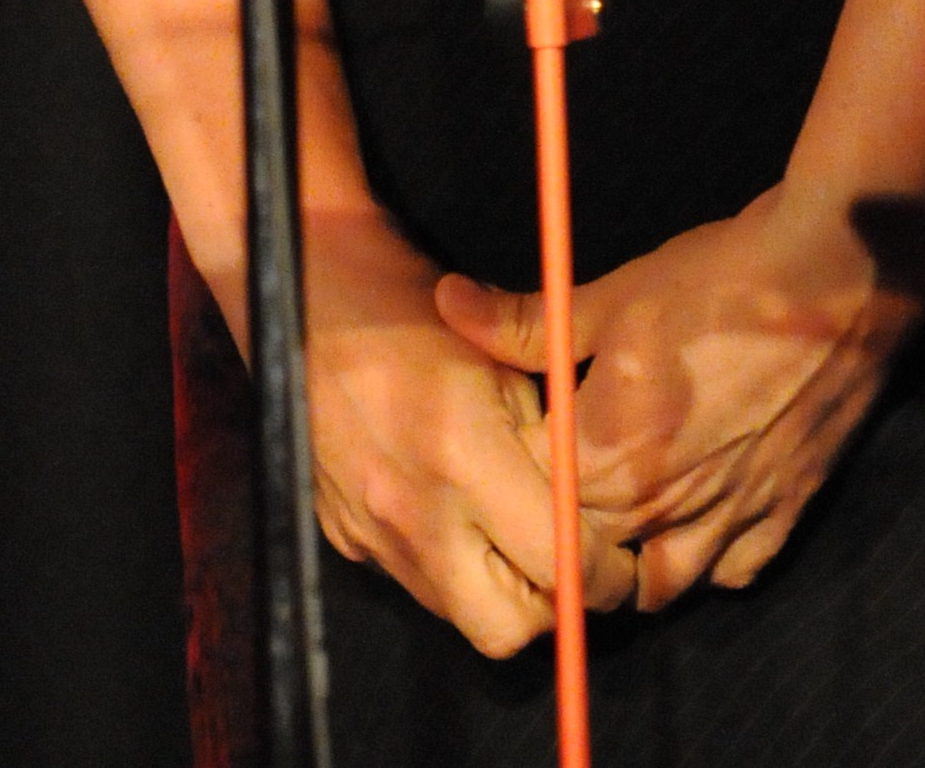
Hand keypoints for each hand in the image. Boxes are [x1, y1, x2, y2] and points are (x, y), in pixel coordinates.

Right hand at [305, 199, 637, 654]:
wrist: (309, 297)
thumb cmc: (412, 311)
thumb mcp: (501, 359)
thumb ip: (548, 442)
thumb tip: (585, 501)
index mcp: (463, 458)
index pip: (555, 561)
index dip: (598, 573)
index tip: (615, 563)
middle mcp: (414, 513)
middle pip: (504, 628)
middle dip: (544, 605)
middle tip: (561, 558)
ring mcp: (373, 534)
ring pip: (456, 614)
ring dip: (493, 590)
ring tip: (507, 529)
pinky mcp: (345, 538)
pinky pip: (413, 579)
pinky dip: (445, 563)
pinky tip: (451, 509)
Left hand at [435, 180, 922, 609]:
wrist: (839, 274)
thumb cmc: (720, 280)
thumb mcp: (614, 295)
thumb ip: (525, 323)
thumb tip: (448, 304)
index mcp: (612, 455)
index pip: (536, 506)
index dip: (521, 478)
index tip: (526, 443)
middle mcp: (666, 505)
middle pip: (590, 557)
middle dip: (569, 528)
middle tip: (566, 480)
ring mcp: (731, 519)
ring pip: (659, 586)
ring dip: (634, 561)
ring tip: (622, 517)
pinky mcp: (784, 515)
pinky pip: (732, 574)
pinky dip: (709, 561)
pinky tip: (697, 519)